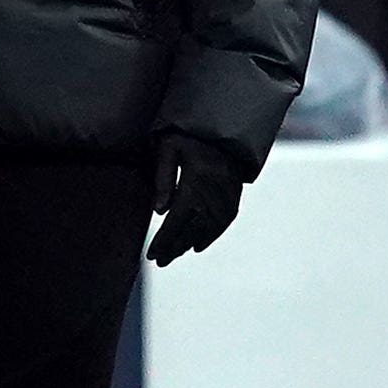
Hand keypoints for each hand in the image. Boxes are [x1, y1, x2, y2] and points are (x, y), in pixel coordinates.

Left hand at [146, 133, 243, 265]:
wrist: (222, 126)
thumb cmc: (188, 134)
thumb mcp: (168, 147)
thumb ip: (163, 177)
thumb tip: (160, 211)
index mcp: (196, 182)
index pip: (177, 220)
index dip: (165, 241)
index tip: (152, 255)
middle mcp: (214, 194)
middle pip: (192, 229)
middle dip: (175, 247)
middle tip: (160, 261)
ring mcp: (227, 196)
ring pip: (208, 229)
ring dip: (190, 243)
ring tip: (174, 254)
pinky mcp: (234, 195)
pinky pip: (224, 221)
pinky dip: (211, 235)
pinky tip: (198, 244)